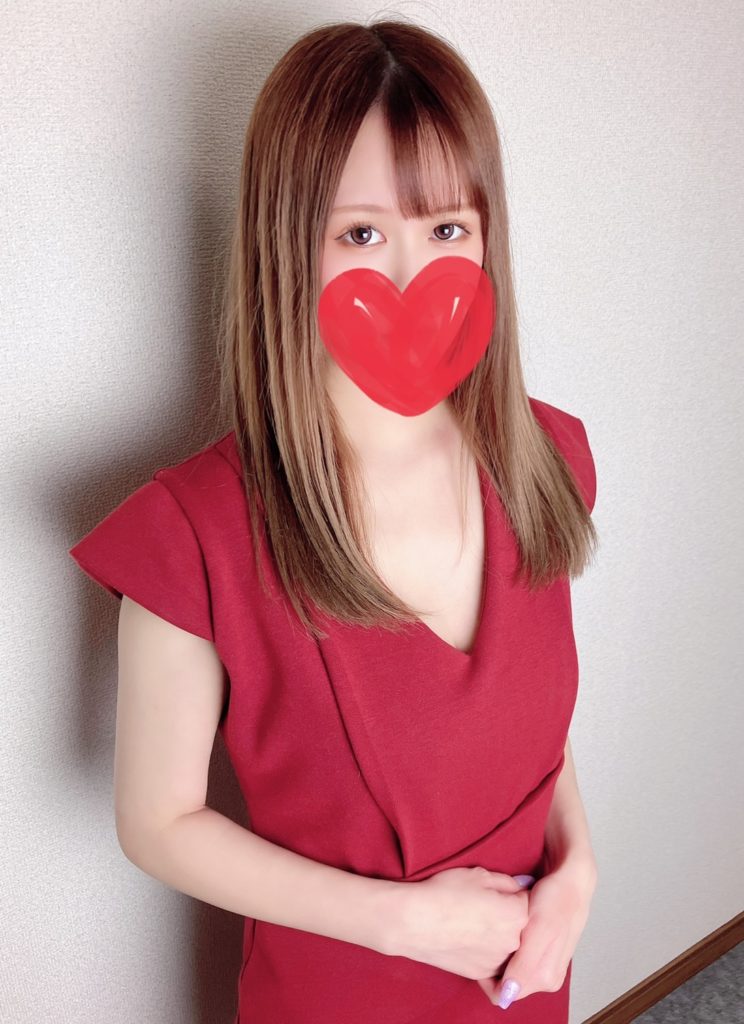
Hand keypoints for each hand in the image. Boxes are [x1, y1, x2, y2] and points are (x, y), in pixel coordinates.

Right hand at [390, 866, 529, 980]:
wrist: (415, 921)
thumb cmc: (446, 892)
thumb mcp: (479, 874)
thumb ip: (507, 882)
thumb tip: (522, 887)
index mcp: (517, 914)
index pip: (528, 900)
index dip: (511, 892)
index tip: (497, 891)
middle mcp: (514, 941)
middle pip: (520, 925)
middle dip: (508, 915)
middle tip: (483, 905)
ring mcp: (498, 961)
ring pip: (507, 944)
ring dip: (498, 934)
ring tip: (474, 922)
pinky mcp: (482, 973)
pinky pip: (493, 959)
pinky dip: (485, 950)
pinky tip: (467, 938)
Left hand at [476, 857, 597, 1007]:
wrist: (572, 882)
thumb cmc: (556, 899)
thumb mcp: (539, 928)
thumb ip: (525, 964)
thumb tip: (508, 995)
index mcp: (545, 977)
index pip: (505, 994)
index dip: (487, 976)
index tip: (481, 951)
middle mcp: (546, 979)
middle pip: (507, 984)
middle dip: (494, 965)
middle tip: (490, 935)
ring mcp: (546, 968)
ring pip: (510, 971)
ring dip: (501, 955)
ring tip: (498, 930)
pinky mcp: (543, 956)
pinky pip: (517, 960)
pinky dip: (508, 948)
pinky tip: (507, 930)